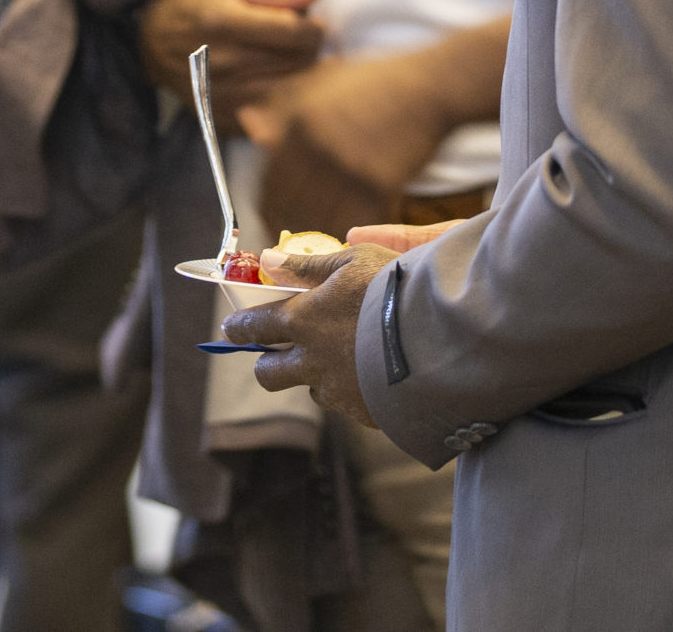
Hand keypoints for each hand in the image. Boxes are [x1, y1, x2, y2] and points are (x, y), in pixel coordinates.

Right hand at [135, 0, 324, 124]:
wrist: (156, 44)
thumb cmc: (201, 6)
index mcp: (223, 23)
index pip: (295, 32)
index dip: (313, 26)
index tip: (307, 22)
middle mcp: (222, 63)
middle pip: (299, 62)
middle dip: (308, 48)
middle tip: (293, 38)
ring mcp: (224, 97)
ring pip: (294, 90)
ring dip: (299, 72)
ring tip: (283, 57)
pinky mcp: (226, 120)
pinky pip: (277, 115)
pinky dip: (285, 99)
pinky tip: (272, 81)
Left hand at [221, 240, 397, 425]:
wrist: (440, 339)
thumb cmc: (394, 289)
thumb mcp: (352, 262)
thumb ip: (307, 265)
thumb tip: (267, 259)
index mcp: (302, 322)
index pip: (254, 327)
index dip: (239, 327)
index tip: (232, 328)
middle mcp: (312, 362)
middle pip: (268, 374)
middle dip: (267, 364)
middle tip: (275, 353)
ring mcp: (338, 392)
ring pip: (312, 390)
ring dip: (317, 376)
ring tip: (342, 357)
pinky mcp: (365, 413)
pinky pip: (348, 403)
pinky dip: (353, 390)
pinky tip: (374, 373)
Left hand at [239, 58, 455, 234]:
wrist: (429, 87)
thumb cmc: (374, 83)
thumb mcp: (320, 82)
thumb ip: (282, 105)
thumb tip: (247, 123)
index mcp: (298, 119)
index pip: (269, 178)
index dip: (266, 208)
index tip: (267, 223)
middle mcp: (318, 143)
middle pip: (291, 203)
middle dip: (286, 229)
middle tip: (288, 248)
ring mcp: (349, 163)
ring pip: (321, 217)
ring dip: (317, 238)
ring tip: (318, 251)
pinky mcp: (381, 181)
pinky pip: (359, 220)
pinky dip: (353, 235)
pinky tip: (352, 242)